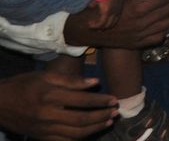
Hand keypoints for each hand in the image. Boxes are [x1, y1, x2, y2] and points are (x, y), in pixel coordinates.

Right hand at [0, 71, 116, 140]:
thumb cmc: (25, 85)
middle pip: (81, 120)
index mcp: (51, 97)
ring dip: (95, 129)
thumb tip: (95, 83)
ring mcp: (44, 129)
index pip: (83, 101)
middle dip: (102, 116)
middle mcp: (48, 115)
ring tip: (108, 122)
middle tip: (116, 112)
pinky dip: (80, 139)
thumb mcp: (46, 76)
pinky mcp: (41, 137)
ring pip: (75, 134)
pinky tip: (91, 133)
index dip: (101, 101)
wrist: (0, 103)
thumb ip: (71, 81)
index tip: (114, 99)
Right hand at [87, 0, 122, 29]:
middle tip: (96, 30)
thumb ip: (98, 2)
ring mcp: (112, 12)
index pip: (115, 20)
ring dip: (97, 27)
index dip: (108, 24)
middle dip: (103, 28)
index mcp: (119, 7)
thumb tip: (90, 6)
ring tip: (90, 26)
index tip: (101, 27)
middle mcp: (117, 11)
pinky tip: (90, 24)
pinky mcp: (106, 12)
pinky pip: (101, 23)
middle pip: (111, 24)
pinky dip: (95, 25)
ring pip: (106, 25)